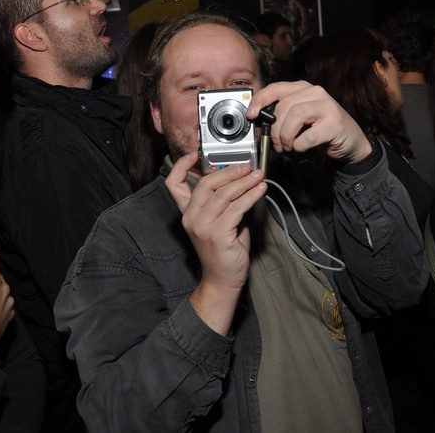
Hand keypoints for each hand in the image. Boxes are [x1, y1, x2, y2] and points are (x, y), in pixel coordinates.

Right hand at [165, 151, 266, 334]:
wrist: (223, 280)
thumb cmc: (224, 252)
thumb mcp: (222, 222)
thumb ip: (226, 202)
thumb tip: (241, 180)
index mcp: (188, 213)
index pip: (174, 184)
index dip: (182, 166)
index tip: (195, 154)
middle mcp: (191, 218)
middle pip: (206, 183)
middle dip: (229, 170)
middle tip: (247, 166)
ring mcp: (203, 226)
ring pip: (223, 194)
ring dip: (244, 181)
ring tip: (258, 175)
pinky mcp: (218, 234)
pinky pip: (237, 208)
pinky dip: (251, 196)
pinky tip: (261, 190)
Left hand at [247, 80, 372, 162]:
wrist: (350, 141)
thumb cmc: (320, 129)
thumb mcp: (299, 118)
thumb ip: (281, 114)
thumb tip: (258, 120)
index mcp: (303, 88)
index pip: (275, 88)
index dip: (260, 101)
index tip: (251, 115)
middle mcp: (316, 92)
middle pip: (283, 107)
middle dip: (275, 130)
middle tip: (277, 144)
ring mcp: (327, 106)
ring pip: (294, 117)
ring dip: (286, 138)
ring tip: (289, 147)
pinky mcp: (334, 124)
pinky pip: (306, 137)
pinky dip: (299, 147)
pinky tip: (302, 148)